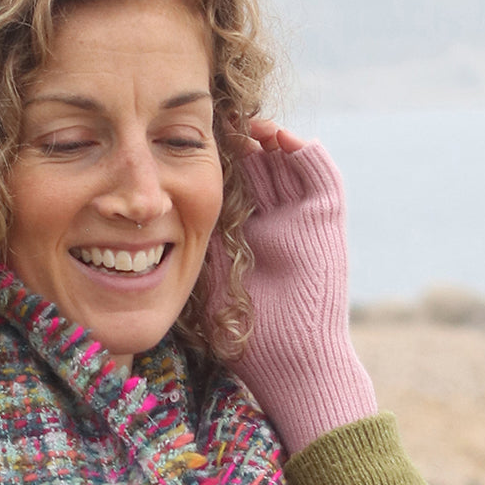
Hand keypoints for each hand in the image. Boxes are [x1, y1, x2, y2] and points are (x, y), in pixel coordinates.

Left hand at [206, 120, 376, 454]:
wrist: (293, 363)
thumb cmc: (249, 336)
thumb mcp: (211, 281)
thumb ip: (195, 248)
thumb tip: (156, 215)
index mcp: (250, 236)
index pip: (237, 184)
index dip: (219, 160)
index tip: (195, 139)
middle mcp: (279, 224)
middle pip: (263, 167)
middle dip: (245, 142)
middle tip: (223, 121)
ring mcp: (305, 222)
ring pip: (292, 165)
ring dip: (274, 140)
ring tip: (250, 124)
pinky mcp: (328, 224)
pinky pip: (323, 178)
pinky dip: (306, 153)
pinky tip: (281, 138)